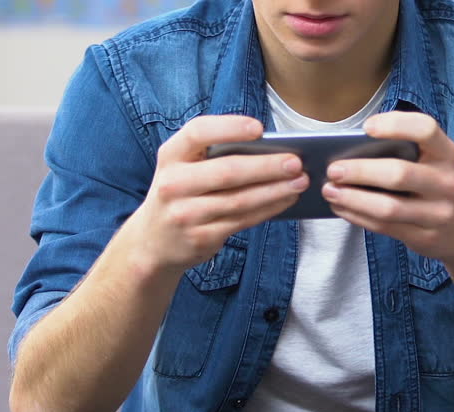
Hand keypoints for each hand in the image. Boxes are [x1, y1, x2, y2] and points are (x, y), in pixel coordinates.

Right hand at [125, 115, 309, 274]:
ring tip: (300, 181)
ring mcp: (186, 213)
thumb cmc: (180, 194)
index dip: (229, 127)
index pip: (197, 133)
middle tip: (296, 162)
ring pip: (240, 200)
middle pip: (227, 171)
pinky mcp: (201, 237)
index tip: (259, 128)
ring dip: (275, 190)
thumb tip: (269, 149)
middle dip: (267, 166)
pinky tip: (285, 199)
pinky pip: (242, 220)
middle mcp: (174, 184)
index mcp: (170, 156)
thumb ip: (212, 156)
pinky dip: (268, 209)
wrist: (153, 242)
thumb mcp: (182, 168)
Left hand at [321, 111, 453, 266]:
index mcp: (447, 154)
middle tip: (333, 169)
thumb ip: (409, 153)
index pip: (425, 129)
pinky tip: (342, 208)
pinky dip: (358, 216)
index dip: (395, 124)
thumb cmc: (442, 185)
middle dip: (360, 171)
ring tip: (330, 191)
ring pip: (388, 207)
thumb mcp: (439, 163)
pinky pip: (385, 227)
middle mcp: (446, 182)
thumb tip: (351, 150)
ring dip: (352, 199)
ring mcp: (438, 213)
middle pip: (399, 174)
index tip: (367, 127)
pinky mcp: (425, 237)